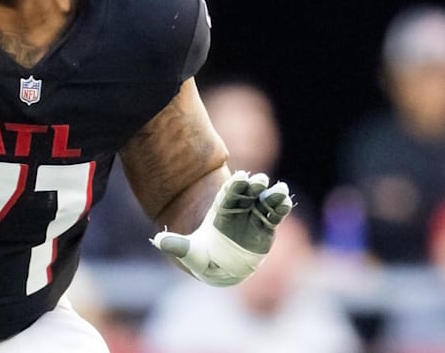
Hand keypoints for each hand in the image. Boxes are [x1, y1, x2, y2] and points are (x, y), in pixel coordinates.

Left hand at [150, 170, 292, 285]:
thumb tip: (158, 241)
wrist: (222, 268)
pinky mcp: (265, 228)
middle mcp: (238, 211)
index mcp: (220, 212)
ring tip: (281, 190)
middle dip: (253, 186)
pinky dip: (281, 208)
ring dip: (272, 195)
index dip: (234, 187)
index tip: (241, 177)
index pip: (228, 196)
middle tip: (260, 179)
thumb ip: (178, 246)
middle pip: (247, 195)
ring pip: (263, 202)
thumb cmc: (205, 259)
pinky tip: (287, 201)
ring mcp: (253, 218)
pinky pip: (274, 216)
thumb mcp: (191, 253)